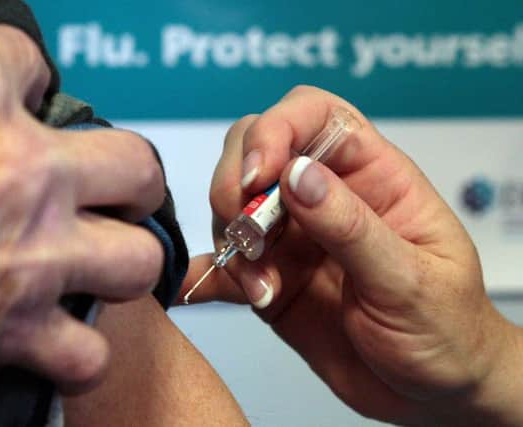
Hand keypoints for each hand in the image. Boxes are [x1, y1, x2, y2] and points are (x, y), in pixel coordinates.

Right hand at [0, 25, 164, 392]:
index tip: (20, 97)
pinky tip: (62, 340)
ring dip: (124, 264)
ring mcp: (31, 257)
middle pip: (136, 164)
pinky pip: (86, 355)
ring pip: (138, 259)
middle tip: (110, 192)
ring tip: (98, 261)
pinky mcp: (12, 331)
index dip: (25, 79)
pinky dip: (79, 355)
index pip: (26, 63)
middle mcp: (22, 173)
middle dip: (130, 180)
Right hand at [180, 86, 522, 424]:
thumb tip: (296, 174)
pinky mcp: (271, 278)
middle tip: (249, 236)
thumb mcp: (410, 279)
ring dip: (232, 243)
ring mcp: (294, 238)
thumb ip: (351, 227)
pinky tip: (196, 289)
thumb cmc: (446, 328)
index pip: (314, 115)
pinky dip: (206, 274)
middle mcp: (326, 198)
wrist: (431, 393)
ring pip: (234, 207)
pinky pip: (225, 265)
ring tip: (261, 289)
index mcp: (373, 177)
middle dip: (237, 185)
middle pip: (256, 150)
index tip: (259, 175)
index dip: (277, 128)